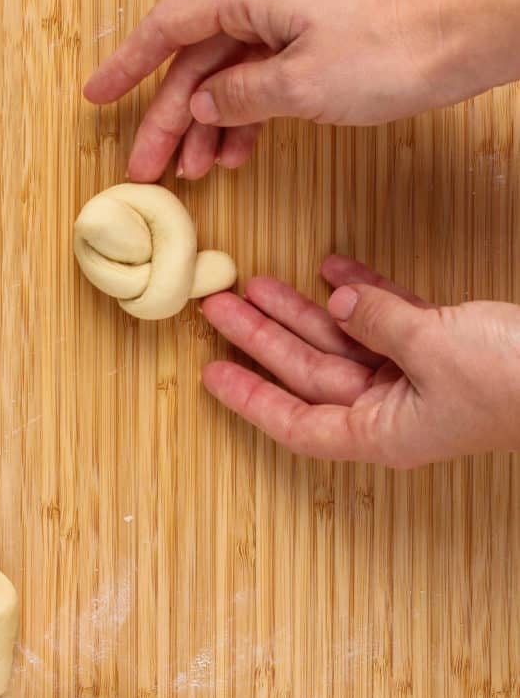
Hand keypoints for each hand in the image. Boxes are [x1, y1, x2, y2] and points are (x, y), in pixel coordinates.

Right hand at [83, 0, 511, 181]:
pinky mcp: (301, 51)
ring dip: (204, 127)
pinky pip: (254, 87)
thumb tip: (196, 106)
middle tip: (144, 168)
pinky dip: (241, 122)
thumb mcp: (301, 84)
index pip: (166, 28)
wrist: (453, 47)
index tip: (96, 97)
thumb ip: (239, 97)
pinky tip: (232, 156)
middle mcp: (256, 4)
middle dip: (166, 118)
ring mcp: (279, 28)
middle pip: (192, 65)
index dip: (126, 65)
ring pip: (222, 81)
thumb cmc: (385, 53)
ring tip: (191, 174)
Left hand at [201, 255, 519, 467]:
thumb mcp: (435, 348)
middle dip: (262, 337)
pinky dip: (361, 291)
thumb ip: (376, 322)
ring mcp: (415, 376)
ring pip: (340, 339)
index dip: (250, 400)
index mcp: (383, 430)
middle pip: (308, 371)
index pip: (298, 422)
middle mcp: (391, 409)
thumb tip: (337, 300)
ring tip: (256, 281)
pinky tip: (332, 266)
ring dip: (301, 309)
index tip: (209, 376)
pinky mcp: (440, 346)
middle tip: (218, 306)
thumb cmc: (515, 377)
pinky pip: (385, 318)